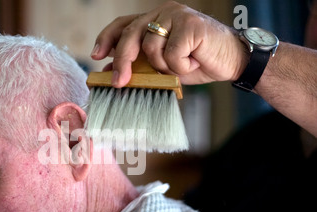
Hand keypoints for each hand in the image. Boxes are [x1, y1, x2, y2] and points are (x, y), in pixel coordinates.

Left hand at [90, 1, 248, 86]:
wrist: (232, 60)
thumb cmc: (197, 61)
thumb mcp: (163, 67)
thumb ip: (140, 65)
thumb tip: (111, 71)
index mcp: (154, 19)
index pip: (123, 24)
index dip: (106, 39)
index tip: (96, 55)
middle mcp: (163, 13)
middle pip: (131, 34)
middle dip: (122, 60)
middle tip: (119, 81)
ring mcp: (176, 15)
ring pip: (152, 47)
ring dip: (165, 66)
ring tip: (183, 65)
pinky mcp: (190, 24)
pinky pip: (172, 54)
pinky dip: (181, 67)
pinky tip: (194, 62)